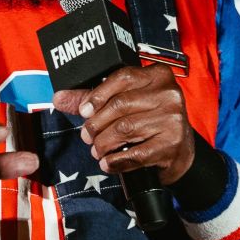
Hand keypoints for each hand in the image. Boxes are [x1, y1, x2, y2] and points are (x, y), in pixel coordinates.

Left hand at [51, 65, 194, 182]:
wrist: (180, 152)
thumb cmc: (150, 122)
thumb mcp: (127, 104)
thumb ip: (94, 99)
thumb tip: (59, 98)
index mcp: (158, 75)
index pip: (123, 77)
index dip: (98, 95)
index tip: (83, 112)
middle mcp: (169, 94)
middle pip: (120, 105)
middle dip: (96, 124)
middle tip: (86, 136)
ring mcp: (173, 119)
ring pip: (125, 129)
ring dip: (103, 144)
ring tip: (96, 150)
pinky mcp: (172, 145)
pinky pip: (135, 154)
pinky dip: (115, 161)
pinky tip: (107, 163)